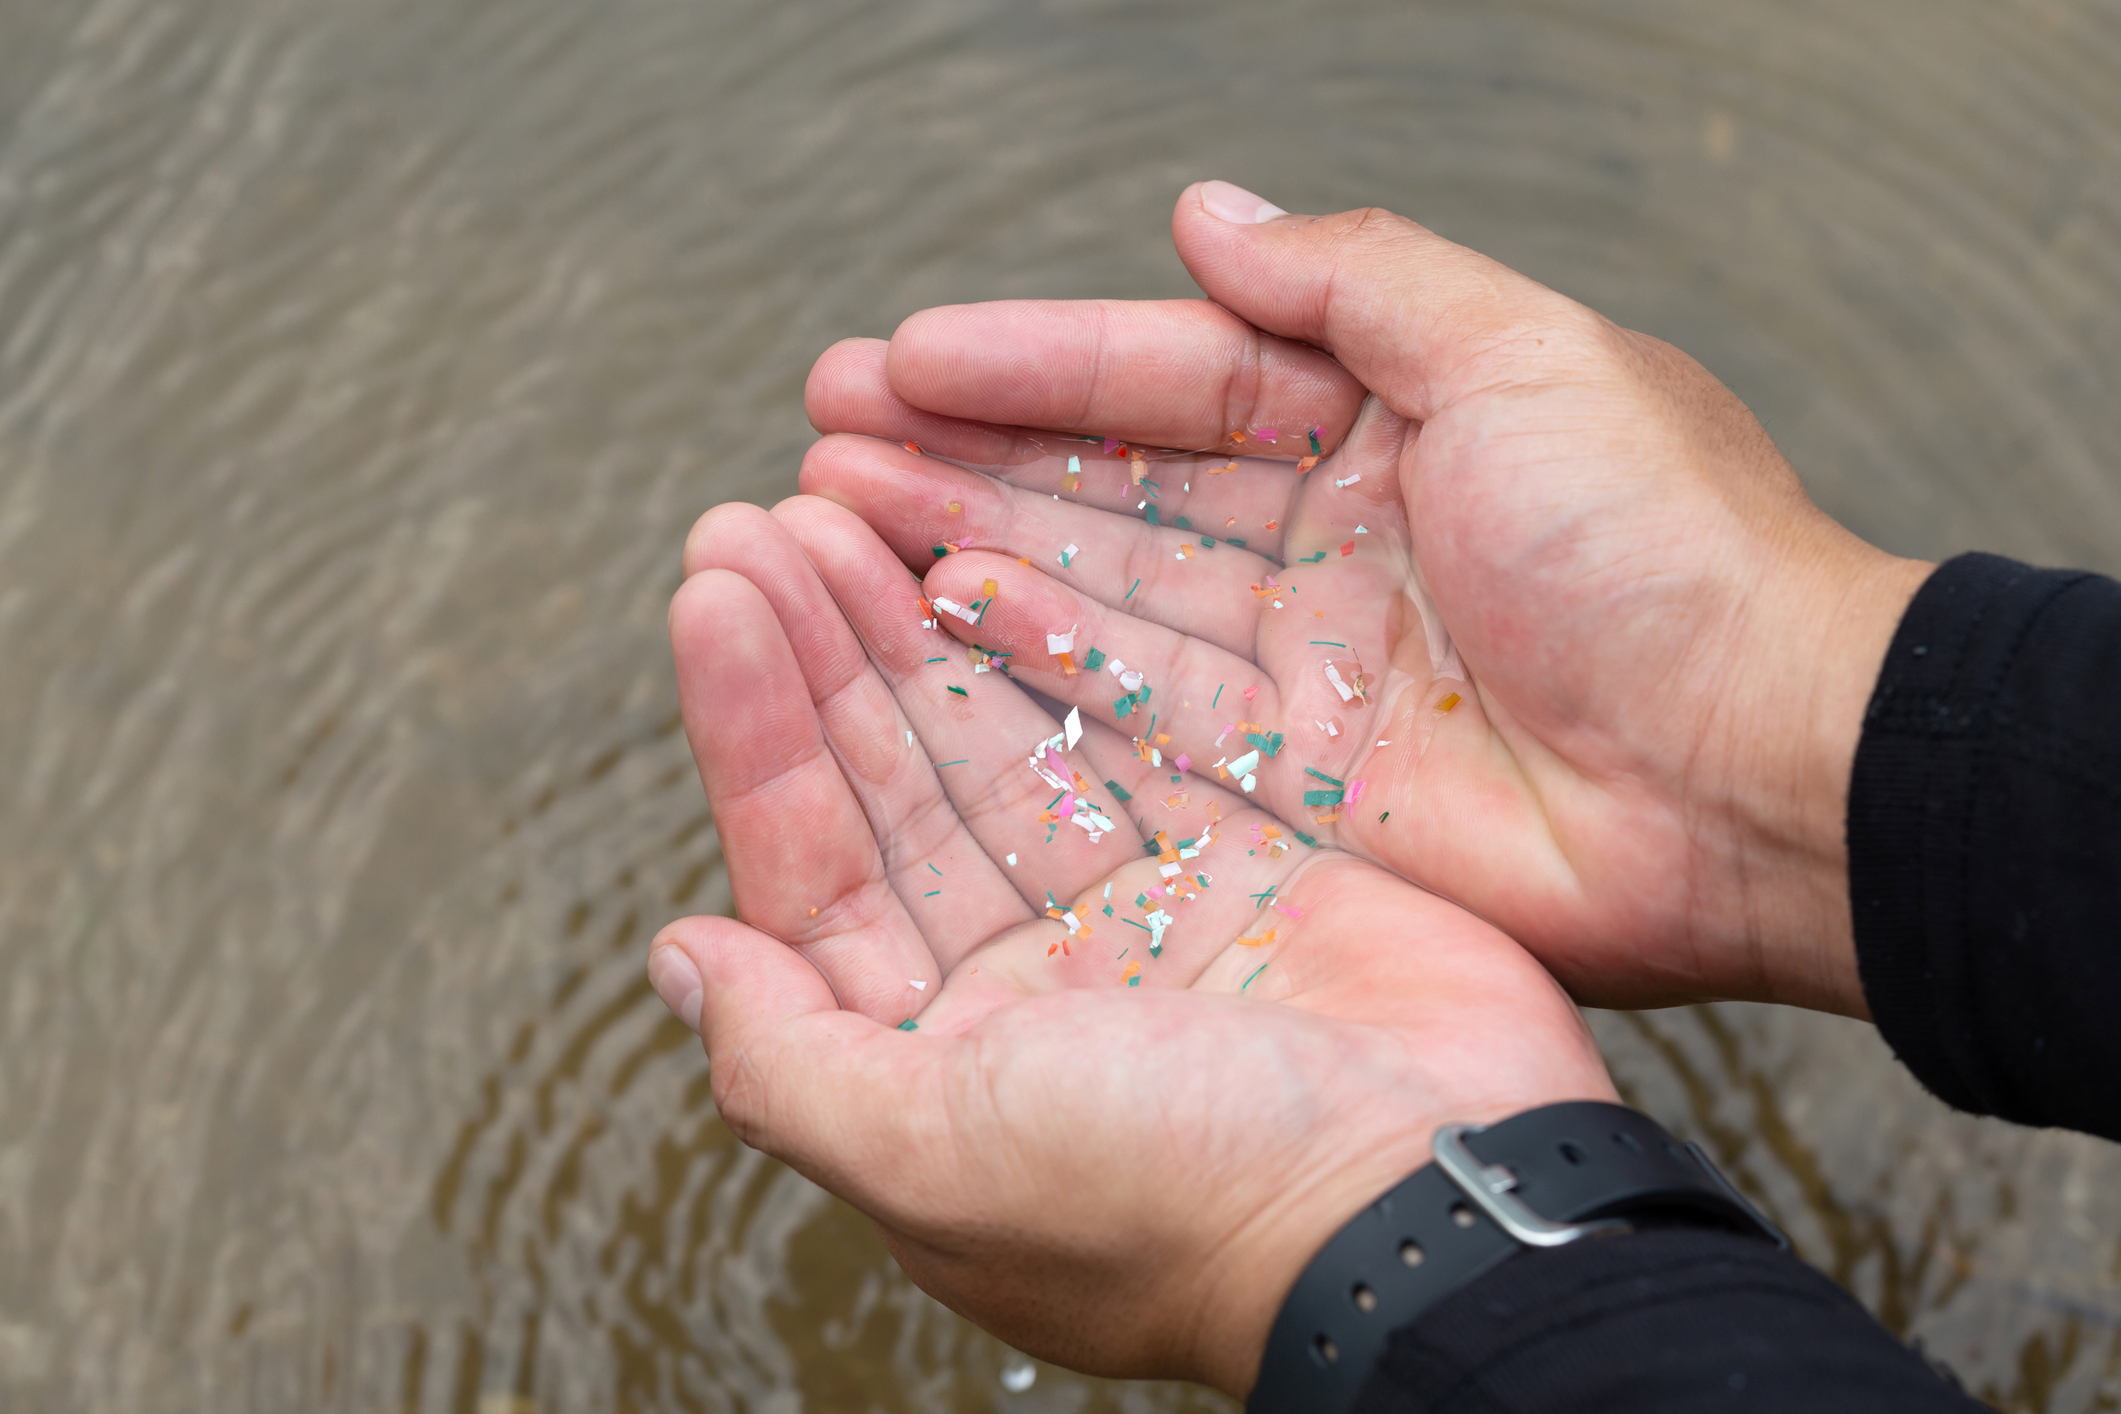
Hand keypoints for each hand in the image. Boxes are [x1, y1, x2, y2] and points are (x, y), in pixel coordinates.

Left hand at [652, 497, 1614, 1393]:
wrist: (1429, 1202)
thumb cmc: (1175, 1202)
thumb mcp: (935, 1156)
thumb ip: (787, 1060)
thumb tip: (676, 960)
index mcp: (932, 1063)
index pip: (811, 869)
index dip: (754, 730)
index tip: (710, 595)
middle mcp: (1024, 985)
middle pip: (896, 788)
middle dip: (826, 652)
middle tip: (765, 516)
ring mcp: (1137, 916)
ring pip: (1003, 743)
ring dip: (920, 626)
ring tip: (852, 503)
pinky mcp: (1245, 859)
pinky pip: (1132, 729)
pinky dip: (1062, 645)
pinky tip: (990, 554)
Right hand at [797, 182, 1933, 1015]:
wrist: (1756, 776)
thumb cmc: (1665, 549)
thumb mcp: (1520, 353)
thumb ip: (1354, 282)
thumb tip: (1205, 211)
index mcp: (1388, 419)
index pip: (1174, 374)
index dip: (1036, 361)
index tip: (903, 353)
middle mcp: (1328, 537)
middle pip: (1112, 484)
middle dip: (967, 452)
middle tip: (824, 433)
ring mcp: (1301, 665)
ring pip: (1103, 590)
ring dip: (969, 545)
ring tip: (834, 512)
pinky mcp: (1291, 780)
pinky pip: (1140, 707)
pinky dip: (1039, 661)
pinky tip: (936, 611)